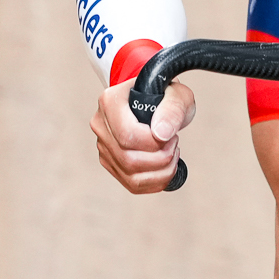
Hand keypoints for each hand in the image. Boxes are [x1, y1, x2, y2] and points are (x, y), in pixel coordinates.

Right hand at [90, 77, 196, 193]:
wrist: (158, 104)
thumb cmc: (166, 96)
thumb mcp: (177, 95)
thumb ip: (172, 109)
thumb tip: (161, 134)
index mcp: (110, 102)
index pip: (127, 135)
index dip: (154, 144)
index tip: (172, 136)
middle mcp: (101, 125)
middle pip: (128, 159)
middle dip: (160, 158)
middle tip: (174, 144)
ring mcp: (104, 146)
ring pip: (130, 175)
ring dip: (160, 172)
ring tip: (172, 154)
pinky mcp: (111, 162)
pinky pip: (131, 184)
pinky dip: (155, 182)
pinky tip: (166, 169)